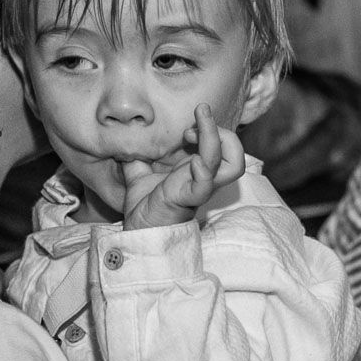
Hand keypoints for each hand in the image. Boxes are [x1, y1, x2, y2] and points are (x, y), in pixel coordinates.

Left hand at [121, 103, 245, 229]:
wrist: (137, 231)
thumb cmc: (144, 207)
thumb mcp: (138, 173)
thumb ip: (137, 156)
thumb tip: (124, 139)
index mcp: (197, 170)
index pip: (223, 146)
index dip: (211, 130)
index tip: (185, 131)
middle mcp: (205, 178)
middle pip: (236, 154)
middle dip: (222, 133)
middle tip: (192, 129)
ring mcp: (200, 188)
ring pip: (232, 166)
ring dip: (215, 141)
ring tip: (191, 132)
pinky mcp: (189, 199)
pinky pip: (206, 186)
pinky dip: (204, 171)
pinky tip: (194, 162)